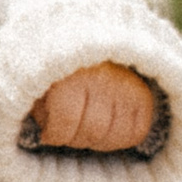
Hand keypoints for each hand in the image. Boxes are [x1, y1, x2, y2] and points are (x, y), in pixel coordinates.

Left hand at [29, 62, 157, 153]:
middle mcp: (102, 77)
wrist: (88, 40)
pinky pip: (137, 132)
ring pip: (116, 136)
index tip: (48, 134)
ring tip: (87, 128)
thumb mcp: (39, 84)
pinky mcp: (142, 95)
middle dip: (75, 139)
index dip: (55, 135)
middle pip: (93, 132)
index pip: (67, 120)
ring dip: (98, 141)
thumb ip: (40, 110)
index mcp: (71, 71)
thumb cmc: (57, 70)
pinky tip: (107, 128)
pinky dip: (121, 138)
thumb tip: (48, 136)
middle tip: (68, 130)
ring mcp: (126, 86)